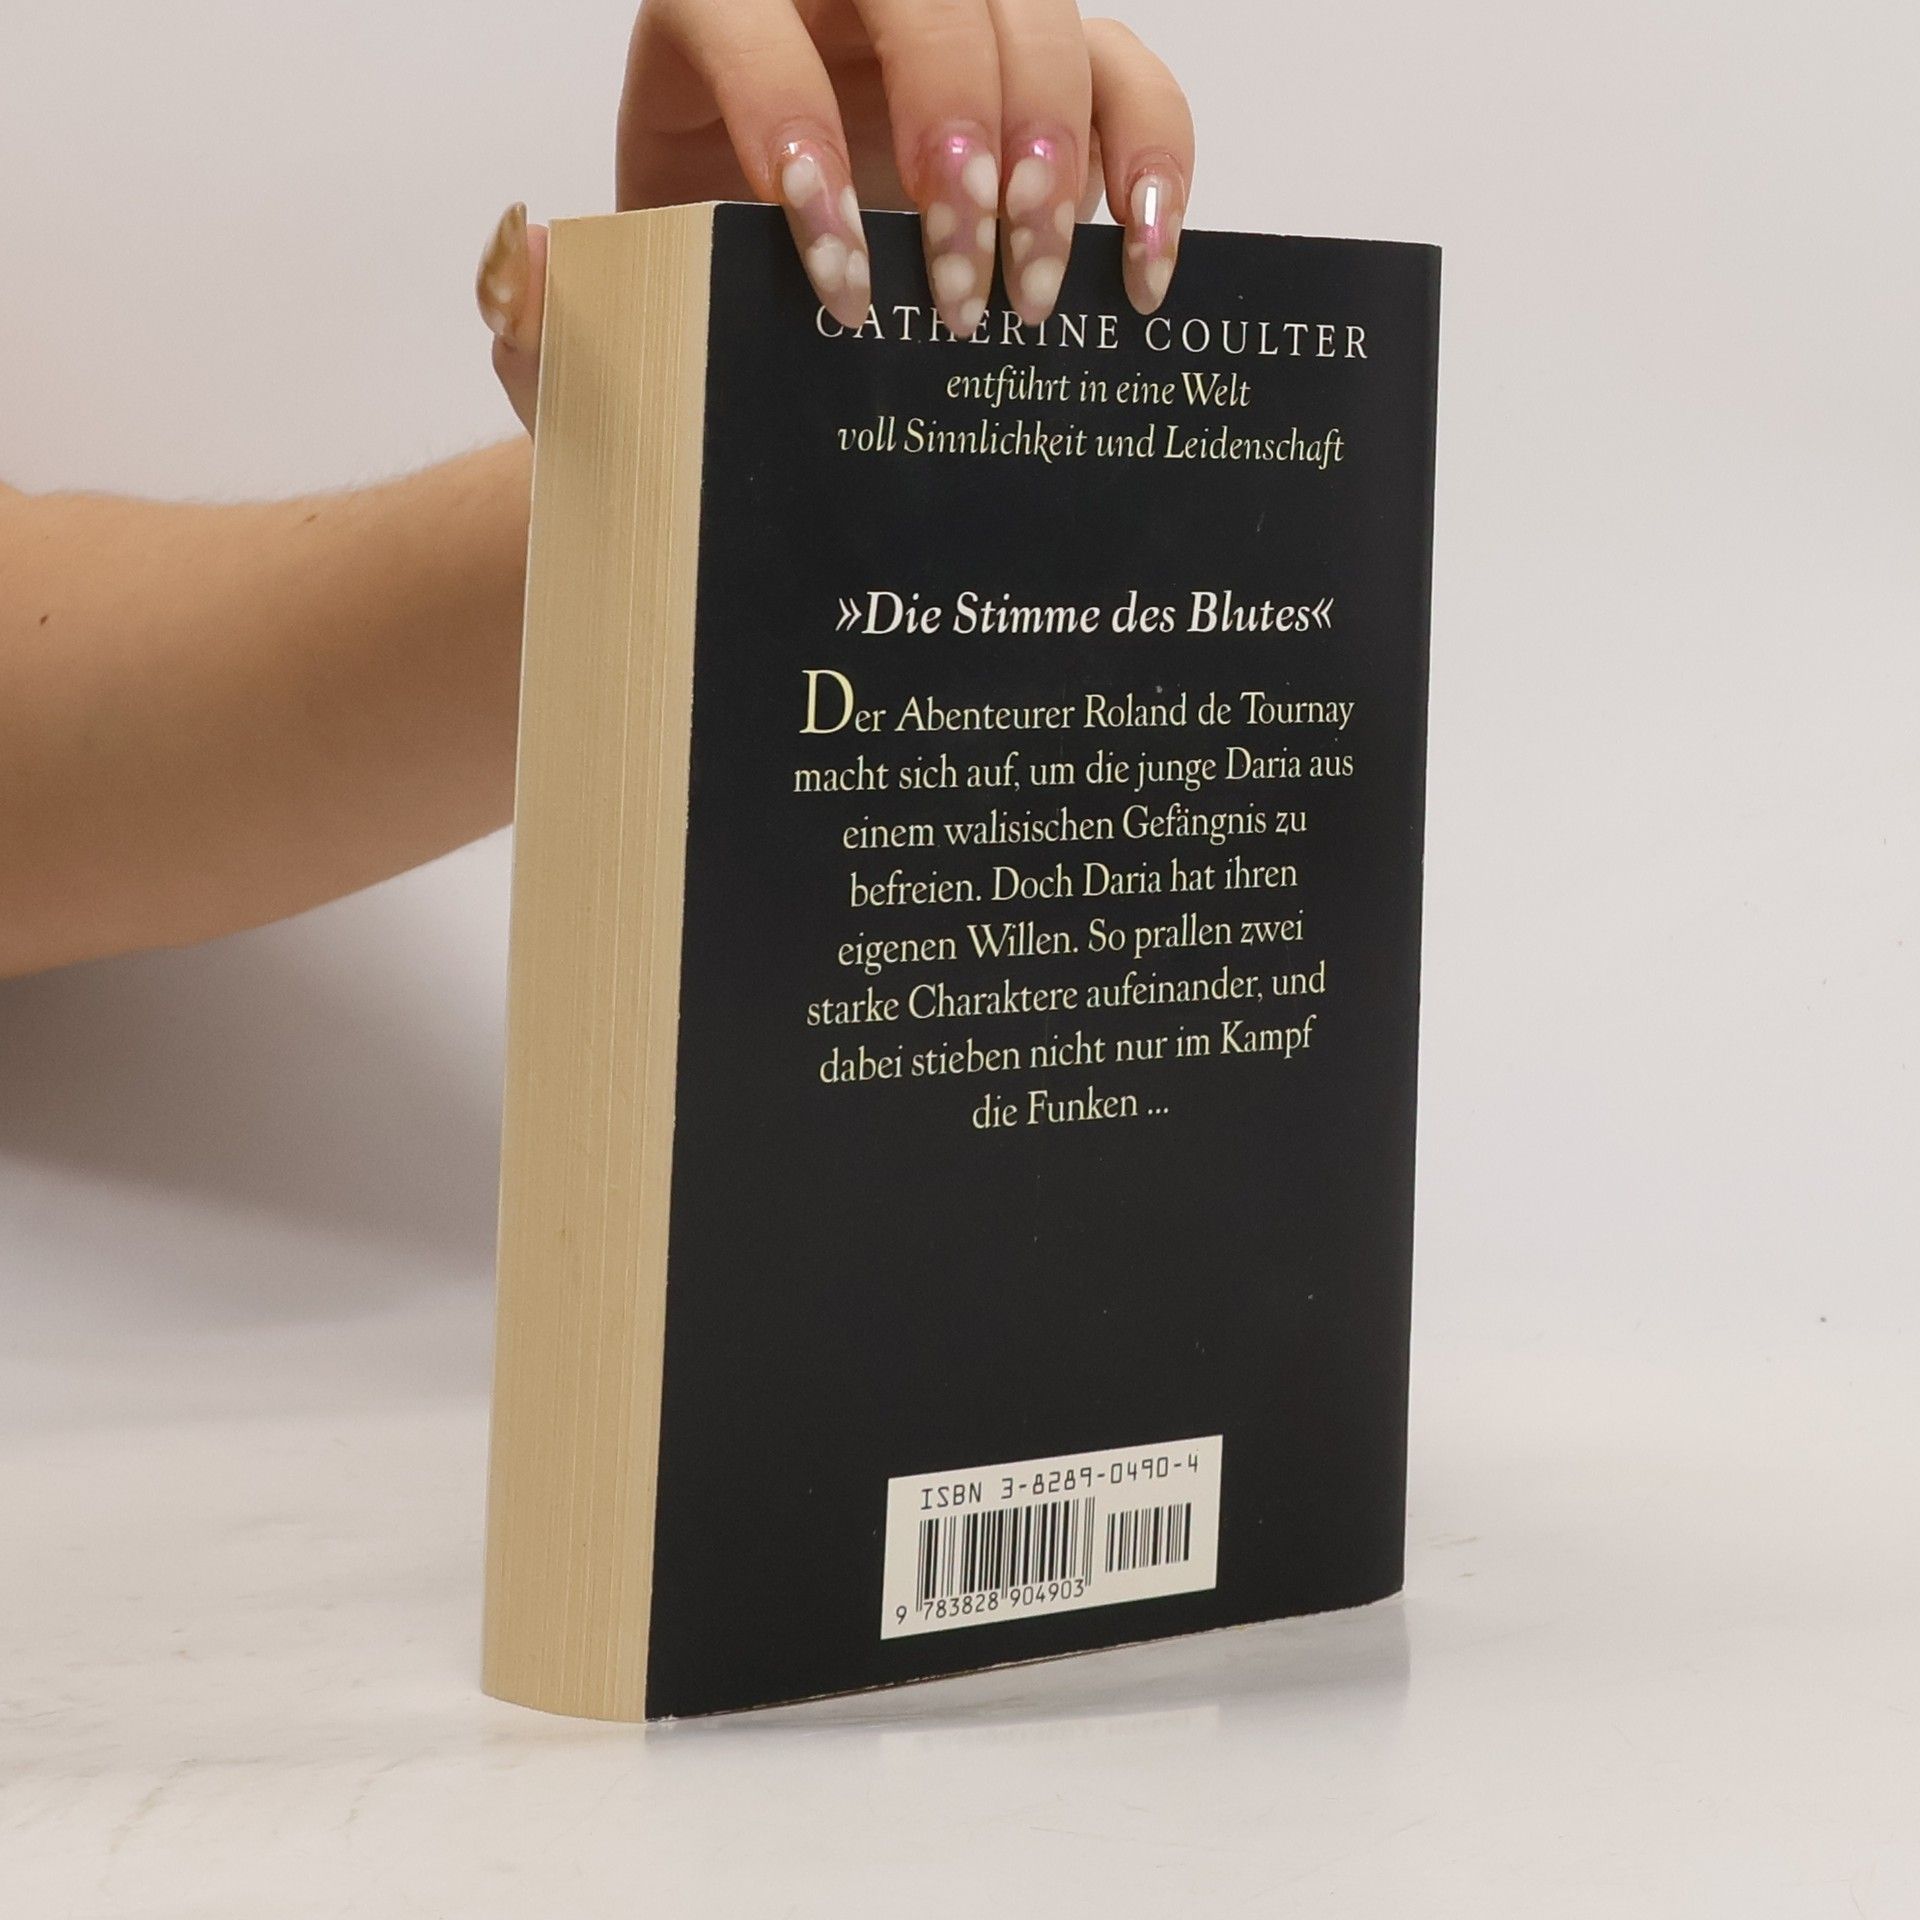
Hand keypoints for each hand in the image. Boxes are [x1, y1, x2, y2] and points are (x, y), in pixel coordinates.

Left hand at [480, 1, 1193, 428]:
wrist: (759, 341)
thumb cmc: (682, 327)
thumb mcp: (600, 335)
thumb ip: (540, 316)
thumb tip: (520, 250)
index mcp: (706, 26)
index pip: (749, 14)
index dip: (796, 119)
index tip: (838, 270)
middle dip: (957, 130)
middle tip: (964, 290)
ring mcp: (953, 36)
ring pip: (1041, 14)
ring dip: (1058, 154)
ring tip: (1032, 296)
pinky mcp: (1044, 89)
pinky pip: (1127, 78)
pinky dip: (1154, 160)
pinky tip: (1144, 267)